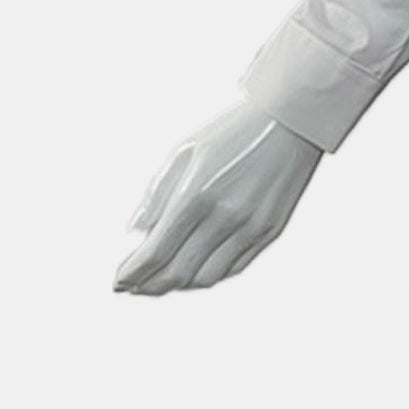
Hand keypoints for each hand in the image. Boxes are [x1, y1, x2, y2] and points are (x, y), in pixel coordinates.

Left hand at [114, 101, 322, 294]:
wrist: (291, 121)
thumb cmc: (234, 130)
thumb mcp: (185, 150)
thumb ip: (157, 193)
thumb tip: (137, 230)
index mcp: (196, 193)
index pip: (155, 252)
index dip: (132, 273)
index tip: (118, 281)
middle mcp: (224, 217)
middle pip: (177, 273)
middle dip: (148, 286)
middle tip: (132, 287)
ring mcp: (250, 228)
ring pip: (205, 279)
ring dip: (177, 286)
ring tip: (160, 281)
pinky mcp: (269, 232)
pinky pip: (232, 269)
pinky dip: (208, 276)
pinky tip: (193, 270)